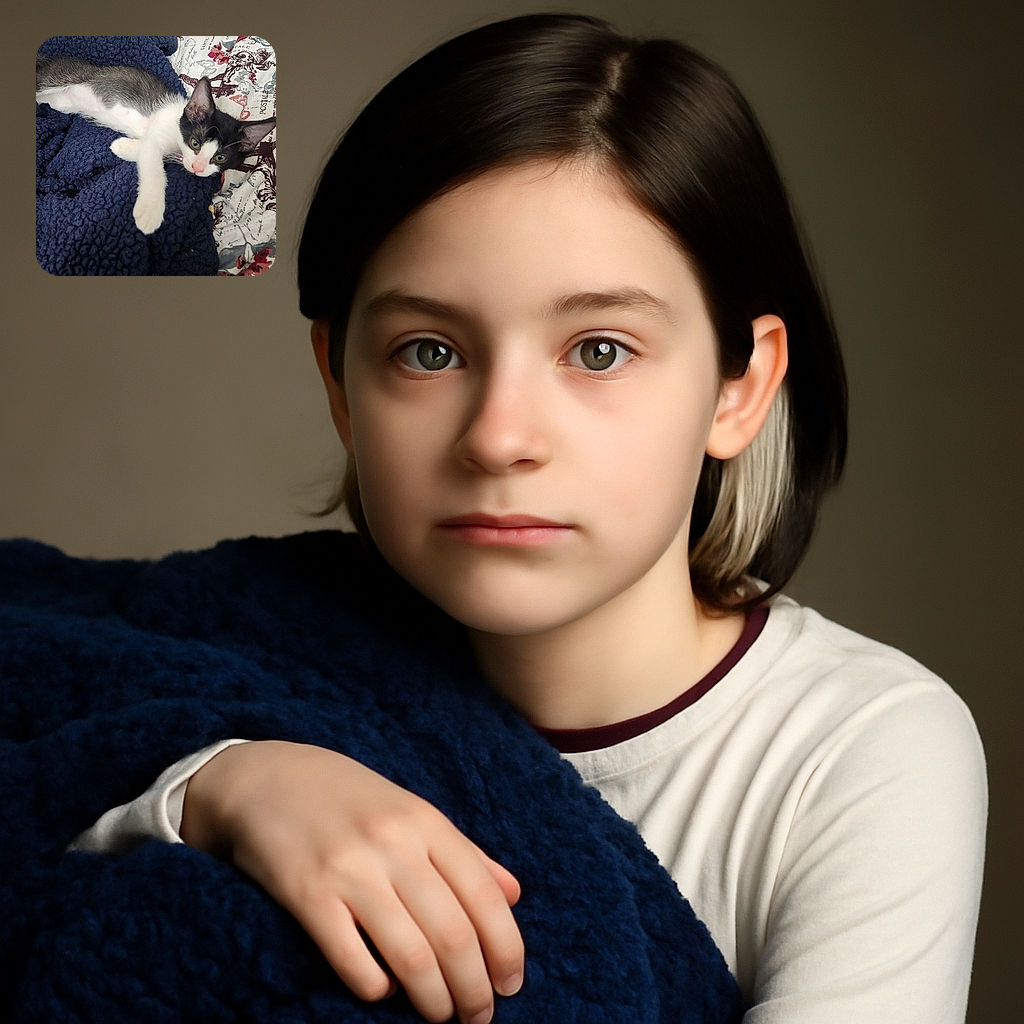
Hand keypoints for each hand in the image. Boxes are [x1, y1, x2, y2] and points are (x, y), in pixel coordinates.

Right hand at [181, 740, 523, 1023]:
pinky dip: (377, 988)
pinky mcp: (306, 894)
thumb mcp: (410, 810)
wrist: (268, 777)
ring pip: (411, 955)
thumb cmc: (348, 798)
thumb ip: (463, 852)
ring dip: (434, 1000)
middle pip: (453, 934)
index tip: (511, 984)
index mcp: (425, 821)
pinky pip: (353, 960)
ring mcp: (349, 869)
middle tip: (479, 1017)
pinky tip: (384, 991)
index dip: (506, 947)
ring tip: (442, 1016)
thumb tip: (514, 894)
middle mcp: (394, 843)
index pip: (484, 894)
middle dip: (475, 988)